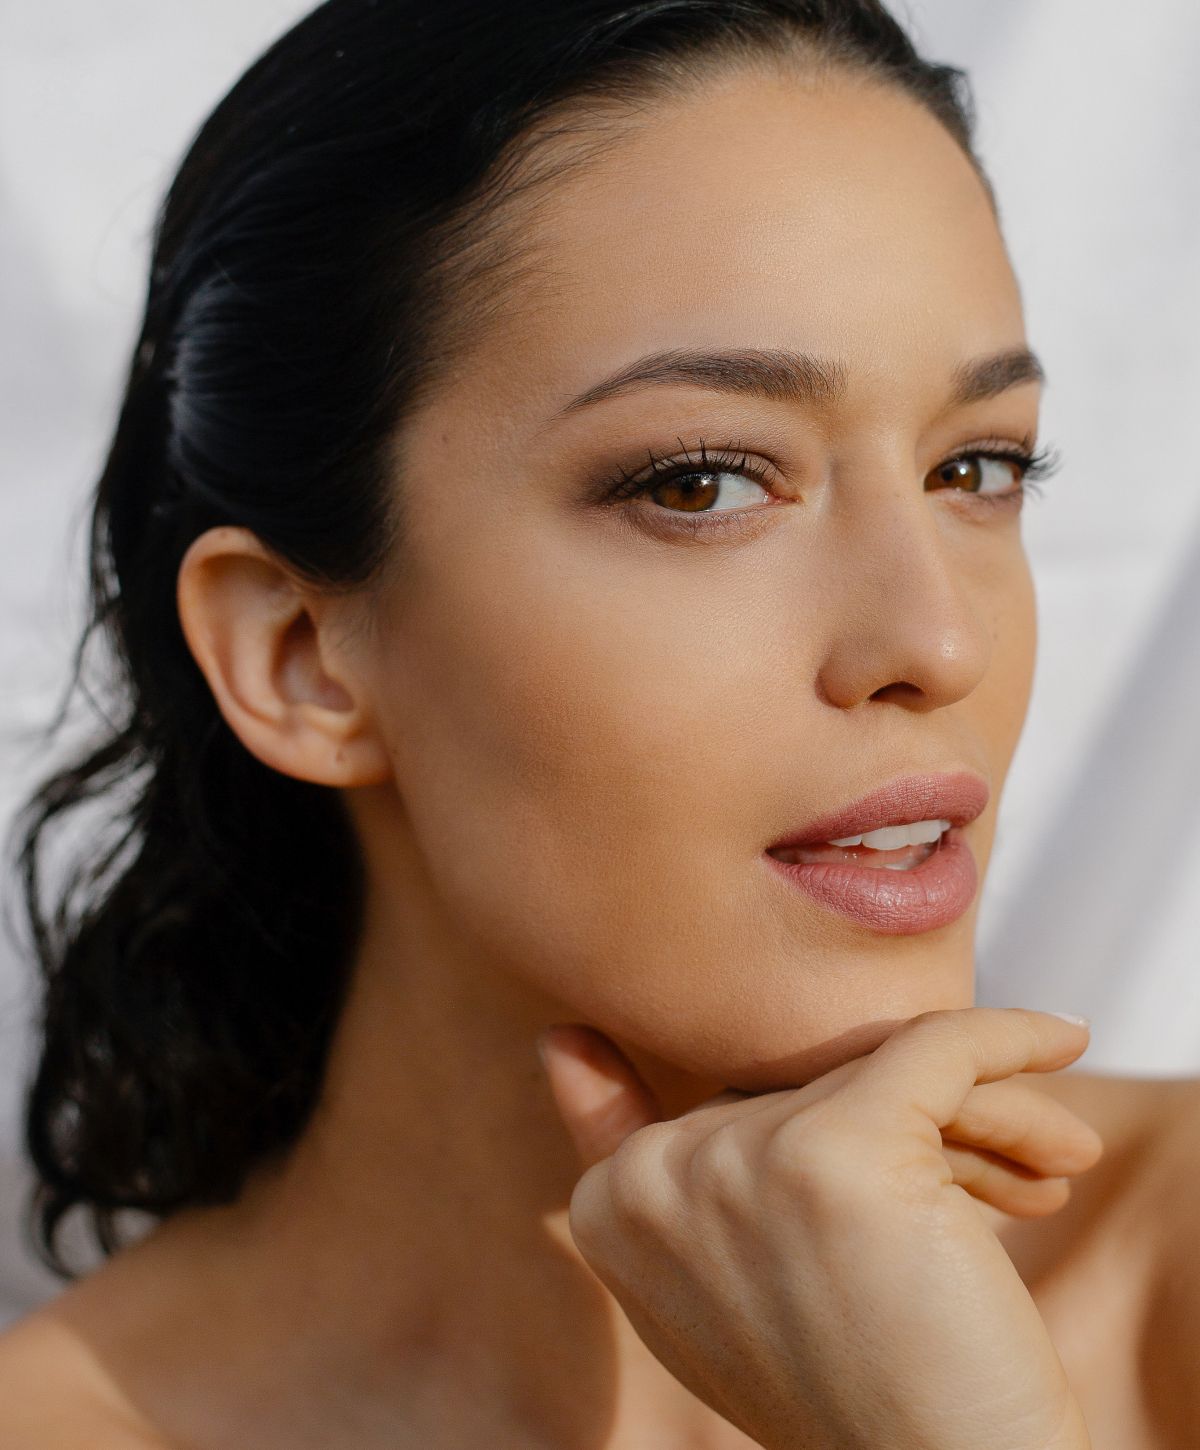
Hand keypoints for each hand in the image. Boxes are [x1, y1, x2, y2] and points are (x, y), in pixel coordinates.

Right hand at [537, 1007, 1102, 1449]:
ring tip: (1045, 1177)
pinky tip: (1063, 1037)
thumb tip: (556, 1036)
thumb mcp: (715, 1280)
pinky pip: (943, 1047)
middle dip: (914, 1125)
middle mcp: (655, 1177)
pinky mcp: (839, 1146)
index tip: (889, 1153)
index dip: (815, 1123)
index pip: (725, 1095)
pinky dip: (1014, 1038)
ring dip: (981, 1119)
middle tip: (1013, 1183)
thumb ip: (639, 1163)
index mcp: (609, 1206)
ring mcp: (738, 1159)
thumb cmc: (846, 1389)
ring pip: (884, 1069)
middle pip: (807, 1079)